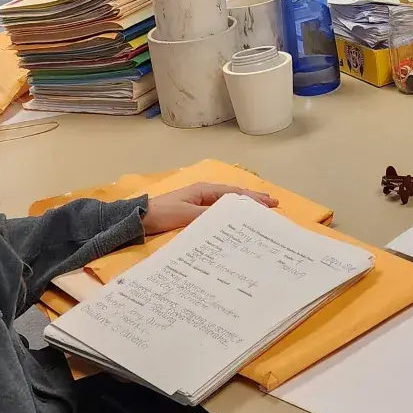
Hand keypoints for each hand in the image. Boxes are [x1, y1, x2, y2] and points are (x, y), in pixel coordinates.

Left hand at [142, 183, 277, 234]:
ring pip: (227, 204)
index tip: (271, 204)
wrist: (139, 219)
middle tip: (273, 206)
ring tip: (260, 213)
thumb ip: (210, 215)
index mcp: (205, 190)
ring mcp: (199, 203)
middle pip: (234, 197)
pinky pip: (218, 213)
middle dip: (253, 201)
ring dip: (243, 208)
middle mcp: (204, 194)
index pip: (235, 194)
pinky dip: (231, 215)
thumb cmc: (163, 214)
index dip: (253, 199)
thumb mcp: (187, 215)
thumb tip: (234, 216)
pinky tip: (236, 222)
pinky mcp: (194, 213)